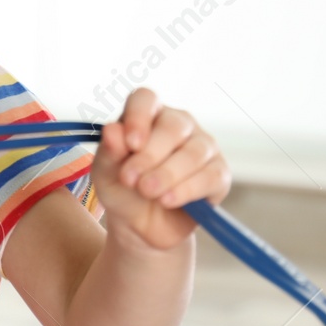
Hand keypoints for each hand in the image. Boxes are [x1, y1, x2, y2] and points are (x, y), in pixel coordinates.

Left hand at [91, 88, 230, 250]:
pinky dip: (187, 189)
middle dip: (150, 155)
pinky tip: (168, 200)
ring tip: (147, 192)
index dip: (139, 117)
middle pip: (173, 126)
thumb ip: (109, 152)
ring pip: (193, 152)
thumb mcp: (106, 174)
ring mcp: (202, 146)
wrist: (141, 226)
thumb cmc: (123, 190)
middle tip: (131, 180)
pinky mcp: (219, 173)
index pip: (146, 98)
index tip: (130, 144)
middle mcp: (179, 124)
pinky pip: (210, 176)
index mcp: (148, 115)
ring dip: (168, 174)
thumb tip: (112, 129)